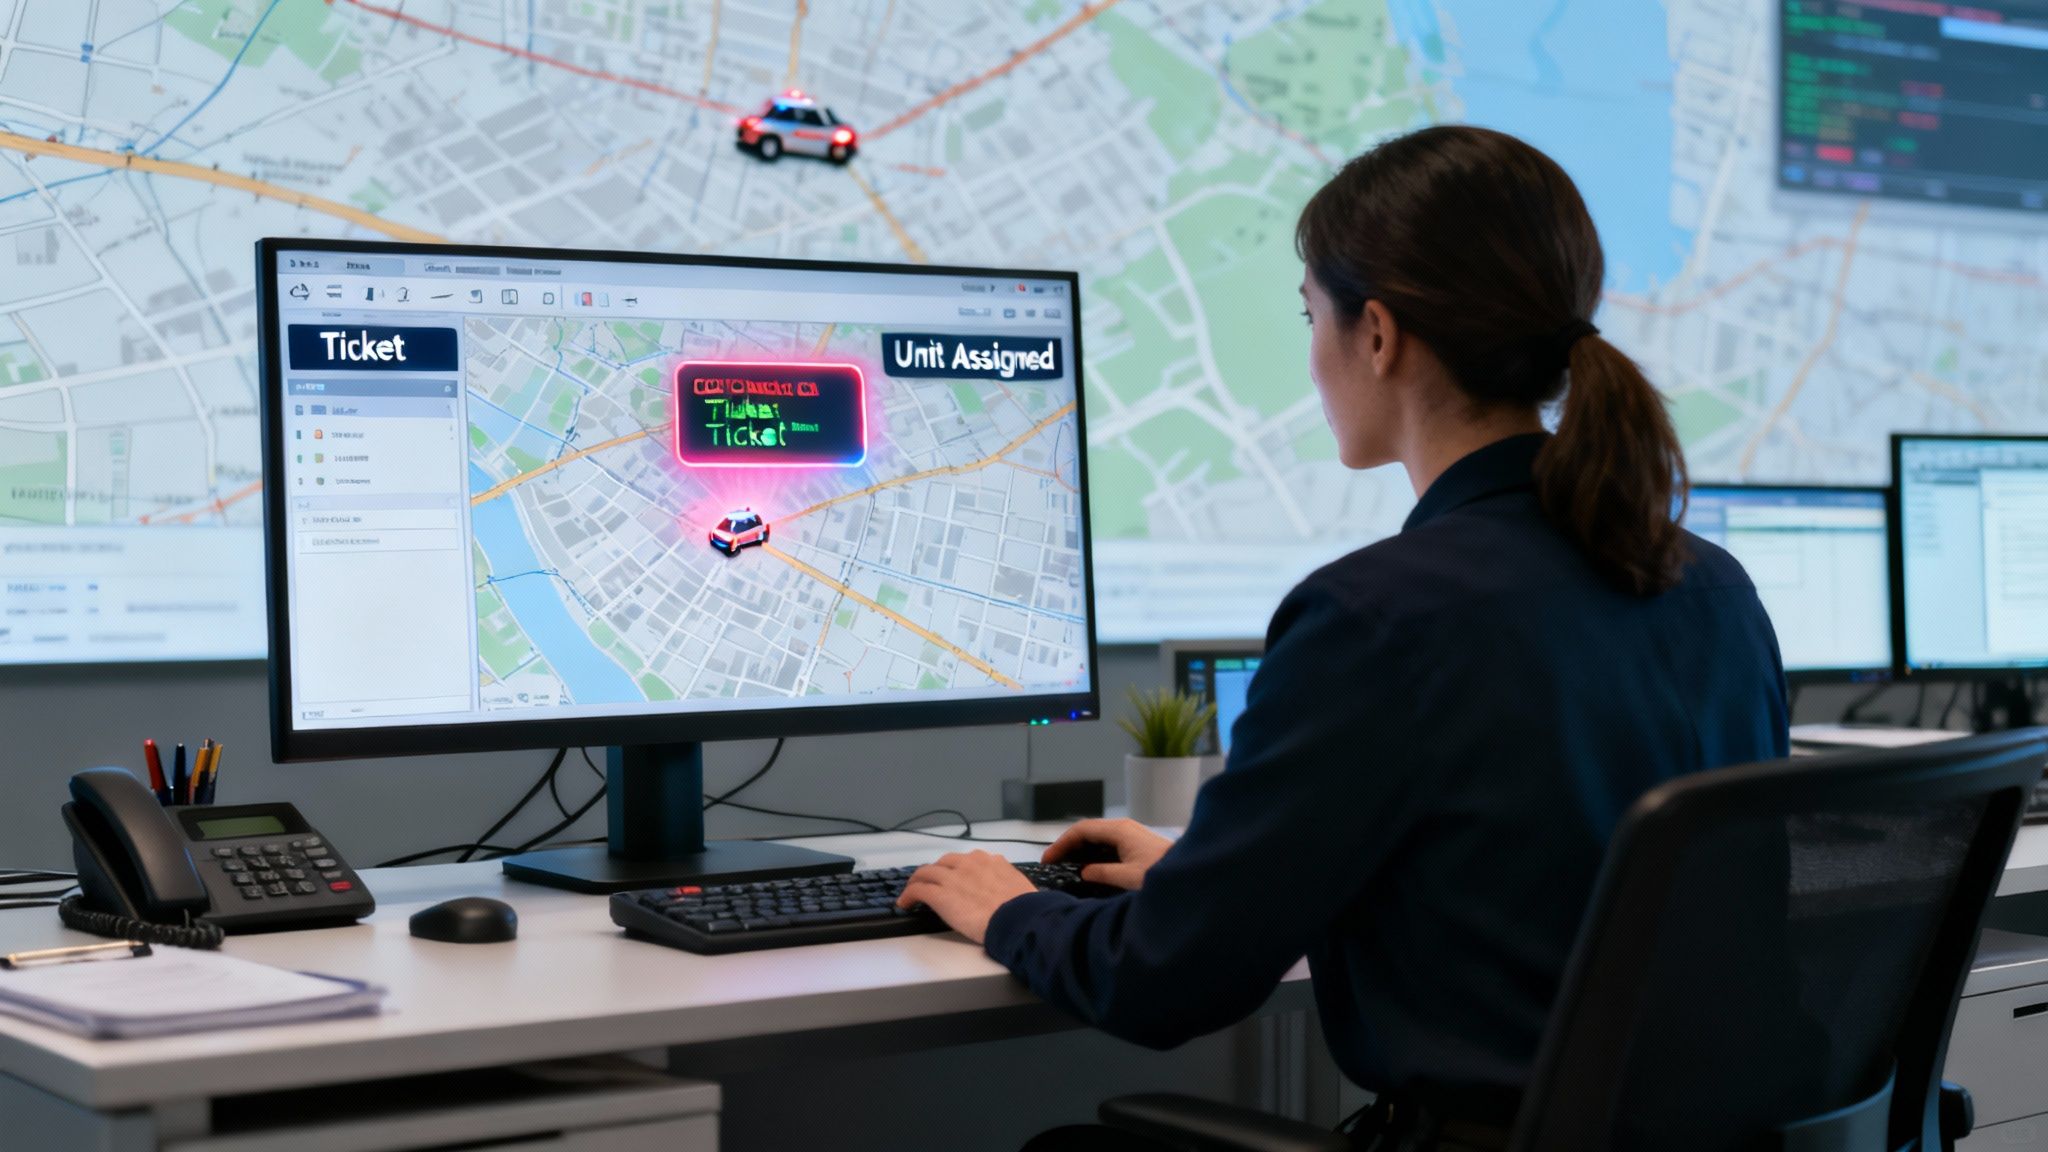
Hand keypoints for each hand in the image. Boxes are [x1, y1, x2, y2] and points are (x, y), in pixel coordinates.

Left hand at [896, 851, 1038, 944]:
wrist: (1017, 918)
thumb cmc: (1023, 908)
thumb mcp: (1018, 885)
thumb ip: (1005, 880)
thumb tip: (1005, 887)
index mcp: (989, 861)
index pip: (966, 860)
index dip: (957, 870)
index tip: (955, 878)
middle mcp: (969, 864)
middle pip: (943, 862)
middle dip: (936, 872)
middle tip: (932, 883)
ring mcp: (952, 878)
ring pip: (926, 872)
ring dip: (918, 881)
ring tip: (912, 890)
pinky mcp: (940, 894)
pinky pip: (917, 890)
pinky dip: (908, 895)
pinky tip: (905, 903)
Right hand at [1044, 818, 1172, 889]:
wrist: (1191, 873)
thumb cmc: (1162, 873)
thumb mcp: (1128, 877)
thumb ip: (1102, 873)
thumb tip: (1084, 871)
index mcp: (1119, 830)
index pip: (1082, 830)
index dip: (1062, 843)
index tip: (1049, 859)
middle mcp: (1123, 828)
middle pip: (1088, 831)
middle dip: (1068, 846)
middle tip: (1053, 864)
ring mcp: (1131, 835)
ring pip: (1097, 837)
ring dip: (1080, 850)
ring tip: (1066, 867)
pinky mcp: (1136, 844)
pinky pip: (1108, 844)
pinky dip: (1093, 853)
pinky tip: (1089, 867)